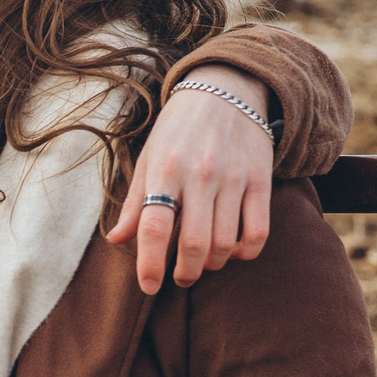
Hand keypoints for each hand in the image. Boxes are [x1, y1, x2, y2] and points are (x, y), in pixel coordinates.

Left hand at [109, 64, 275, 294]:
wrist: (227, 90)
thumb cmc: (179, 130)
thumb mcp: (149, 158)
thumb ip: (133, 202)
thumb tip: (115, 240)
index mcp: (166, 169)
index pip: (155, 226)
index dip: (150, 264)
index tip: (149, 286)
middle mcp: (201, 175)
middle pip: (195, 243)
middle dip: (185, 272)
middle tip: (179, 278)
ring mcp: (234, 178)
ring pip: (225, 243)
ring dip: (212, 264)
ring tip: (202, 262)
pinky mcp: (261, 180)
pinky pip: (258, 231)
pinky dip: (244, 251)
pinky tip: (232, 250)